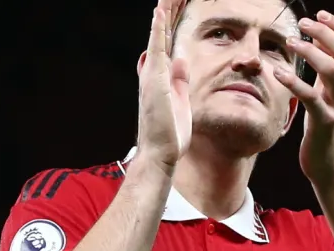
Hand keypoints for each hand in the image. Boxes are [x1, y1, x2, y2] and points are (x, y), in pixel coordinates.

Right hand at [136, 0, 190, 169]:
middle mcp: (153, 73)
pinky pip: (157, 48)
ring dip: (161, 15)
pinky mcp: (154, 79)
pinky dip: (158, 29)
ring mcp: (152, 75)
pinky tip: (160, 12)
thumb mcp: (181, 102)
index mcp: (161, 79)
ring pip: (157, 37)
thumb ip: (180, 81)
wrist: (160, 152)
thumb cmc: (170, 135)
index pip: (166, 46)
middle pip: (160, 36)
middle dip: (166, 15)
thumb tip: (182, 61)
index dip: (169, 27)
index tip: (173, 8)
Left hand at [273, 11, 333, 186]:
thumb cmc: (324, 128)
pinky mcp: (325, 122)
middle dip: (324, 32)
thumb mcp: (329, 96)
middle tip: (303, 24)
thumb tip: (318, 40)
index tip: (319, 14)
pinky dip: (294, 82)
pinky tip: (278, 73)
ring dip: (310, 52)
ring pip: (332, 69)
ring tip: (292, 41)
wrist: (329, 165)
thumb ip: (327, 71)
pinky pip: (310, 97)